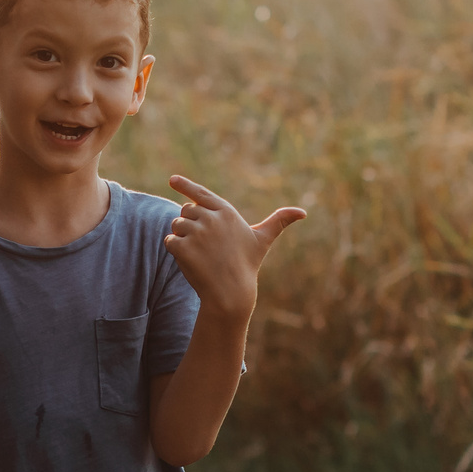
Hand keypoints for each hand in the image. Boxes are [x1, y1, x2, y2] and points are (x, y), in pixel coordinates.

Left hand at [162, 175, 305, 318]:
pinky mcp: (184, 247)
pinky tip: (191, 261)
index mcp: (226, 211)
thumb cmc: (246, 264)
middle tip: (206, 245)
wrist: (231, 292)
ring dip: (182, 238)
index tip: (172, 179)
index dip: (186, 185)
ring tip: (200, 253)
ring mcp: (197, 232)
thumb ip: (278, 221)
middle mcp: (211, 217)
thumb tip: (302, 212)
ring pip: (175, 225)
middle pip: (185, 211)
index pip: (201, 194)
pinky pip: (169, 241)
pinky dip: (175, 251)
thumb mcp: (262, 240)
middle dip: (190, 225)